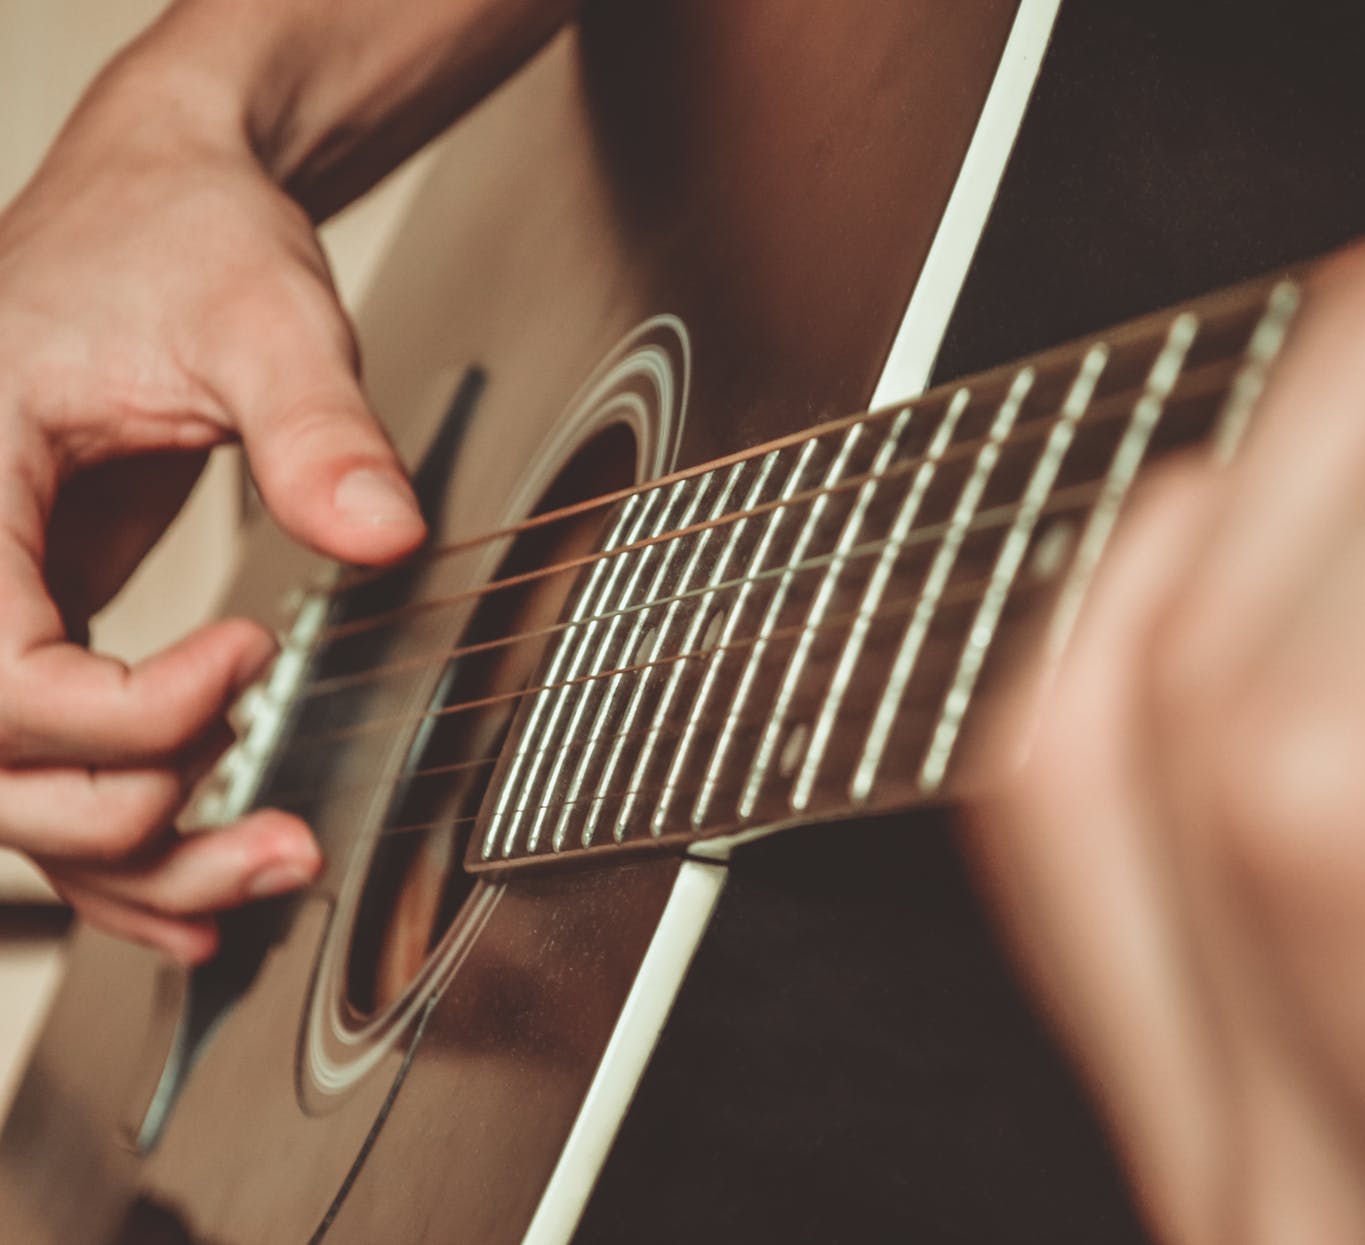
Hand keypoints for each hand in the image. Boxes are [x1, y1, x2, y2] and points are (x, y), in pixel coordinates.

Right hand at [0, 58, 423, 962]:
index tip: (251, 659)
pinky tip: (198, 894)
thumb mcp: (264, 314)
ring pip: (9, 793)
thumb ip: (317, 427)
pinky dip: (116, 840)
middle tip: (277, 828)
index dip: (122, 712)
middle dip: (131, 821)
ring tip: (270, 871)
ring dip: (131, 862)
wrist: (161, 203)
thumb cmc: (182, 234)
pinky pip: (47, 762)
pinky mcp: (31, 619)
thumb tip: (385, 536)